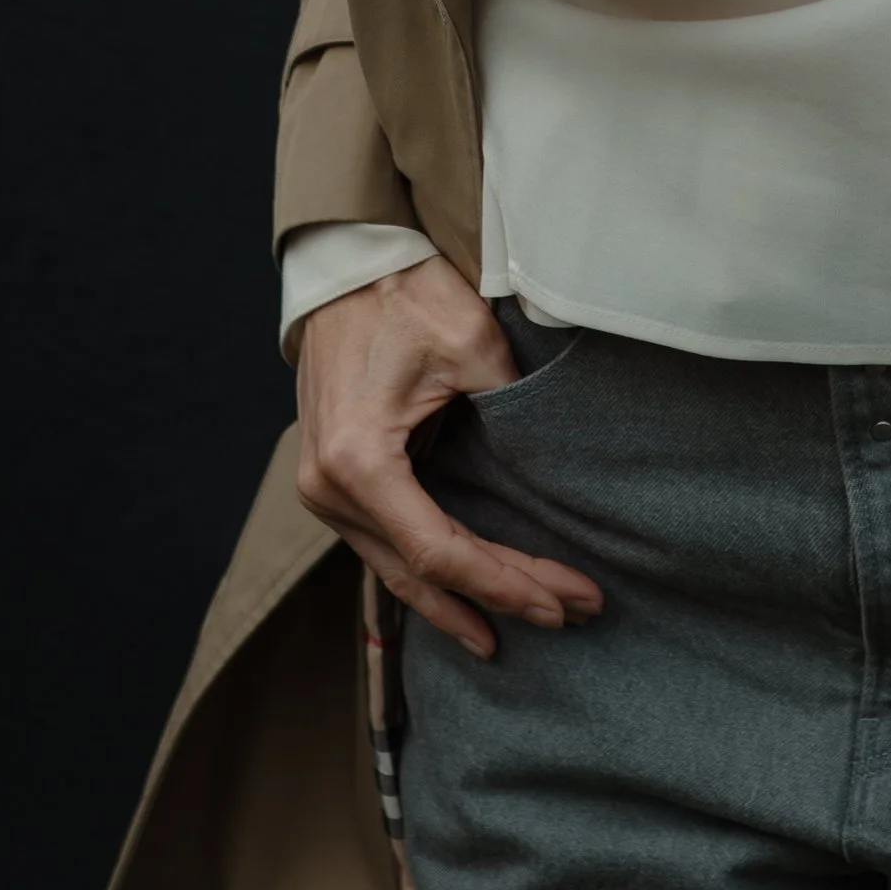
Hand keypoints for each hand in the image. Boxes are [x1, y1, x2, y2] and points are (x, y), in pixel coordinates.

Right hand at [295, 255, 603, 659]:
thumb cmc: (403, 295)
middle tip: (567, 614)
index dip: (507, 584)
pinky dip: (428, 574)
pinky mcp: (332, 481)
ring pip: (397, 571)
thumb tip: (554, 471)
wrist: (343, 265)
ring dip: (461, 600)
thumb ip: (514, 411)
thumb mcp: (472, 344)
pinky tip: (464, 600)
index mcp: (359, 462)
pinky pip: (384, 545)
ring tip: (520, 625)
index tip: (565, 600)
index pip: (442, 552)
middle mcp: (329, 490)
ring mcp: (322, 490)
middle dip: (498, 599)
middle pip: (422, 573)